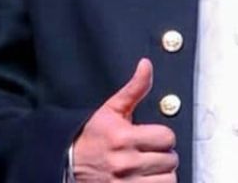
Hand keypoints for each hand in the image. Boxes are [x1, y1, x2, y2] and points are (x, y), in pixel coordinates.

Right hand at [72, 58, 178, 181]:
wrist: (67, 164)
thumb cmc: (91, 137)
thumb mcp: (111, 110)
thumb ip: (134, 89)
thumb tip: (146, 65)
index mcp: (123, 137)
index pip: (167, 138)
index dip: (163, 137)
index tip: (153, 138)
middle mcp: (125, 162)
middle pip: (170, 159)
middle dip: (164, 156)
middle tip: (149, 154)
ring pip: (168, 179)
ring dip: (162, 174)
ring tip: (149, 169)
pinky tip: (146, 179)